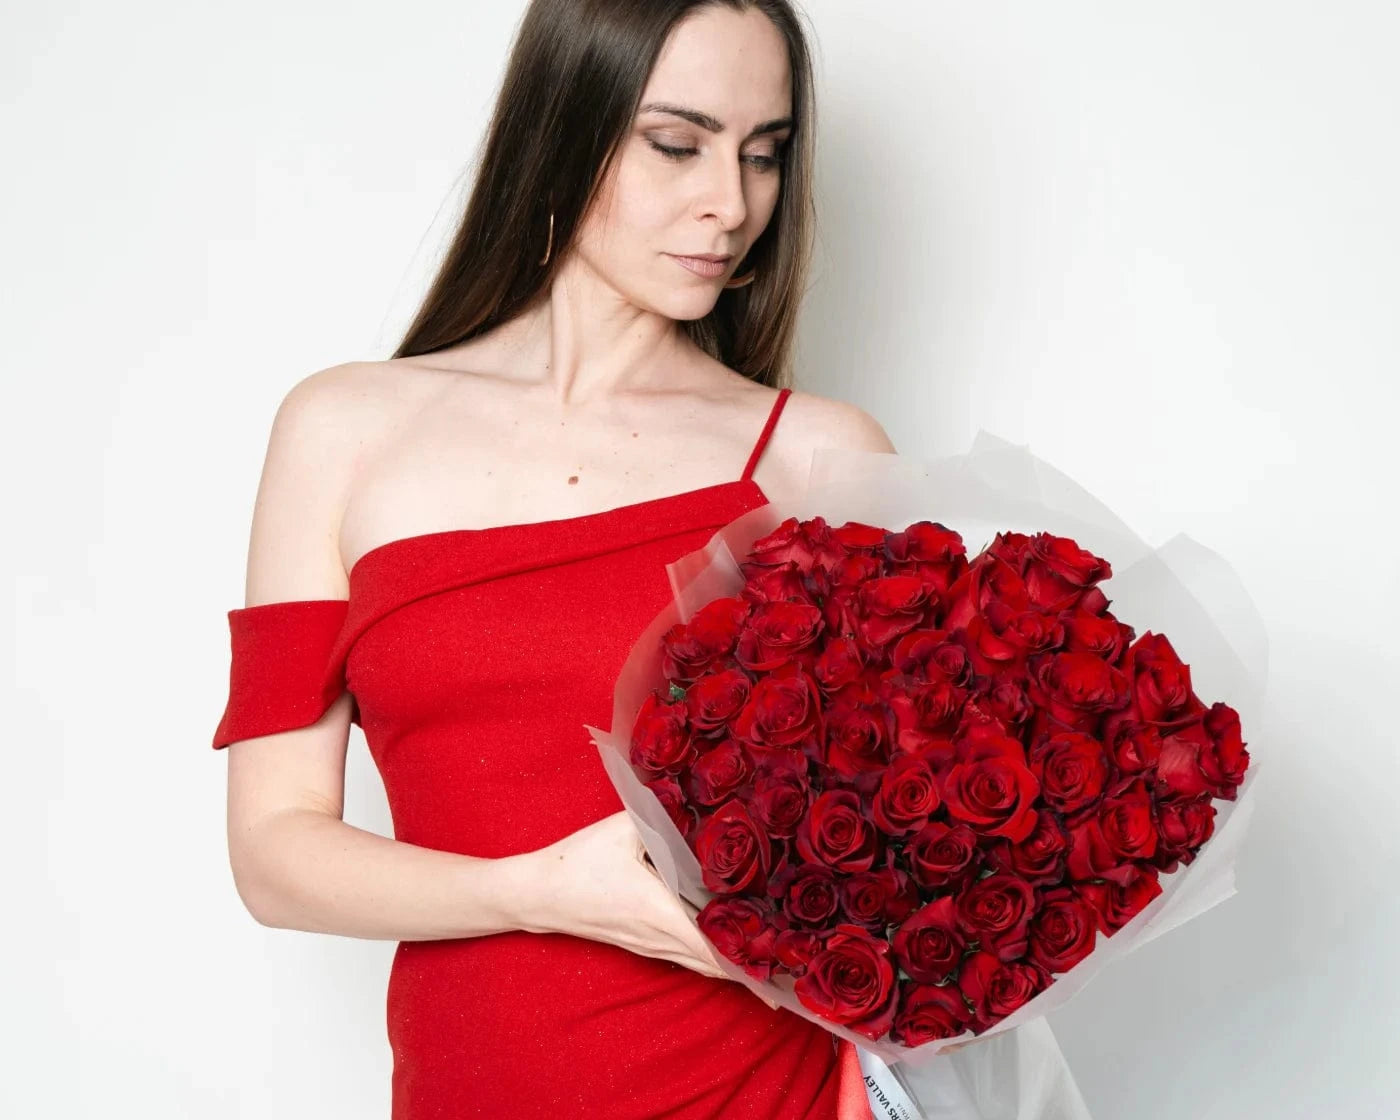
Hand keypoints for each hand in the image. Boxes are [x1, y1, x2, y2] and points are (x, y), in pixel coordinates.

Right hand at [526, 810, 770, 1002]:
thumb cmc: (578, 862)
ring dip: (735, 968)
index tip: (779, 966)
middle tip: (794, 970)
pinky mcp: (642, 942)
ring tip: (774, 968)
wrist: (540, 893)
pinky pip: (687, 957)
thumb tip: (693, 801)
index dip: (747, 960)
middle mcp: (659, 936)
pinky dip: (713, 960)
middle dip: (753, 969)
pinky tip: (730, 953)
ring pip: (702, 964)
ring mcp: (650, 945)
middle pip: (715, 964)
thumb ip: (659, 815)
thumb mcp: (619, 829)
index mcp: (658, 911)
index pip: (712, 946)